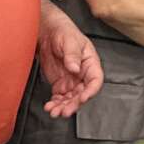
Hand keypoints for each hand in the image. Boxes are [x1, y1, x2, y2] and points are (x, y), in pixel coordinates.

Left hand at [37, 3, 104, 118]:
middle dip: (74, 104)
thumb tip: (75, 68)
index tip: (83, 98)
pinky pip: (59, 97)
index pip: (95, 81)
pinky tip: (49, 107)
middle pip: (82, 94)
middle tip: (65, 111)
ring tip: (54, 112)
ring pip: (70, 99)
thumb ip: (73, 55)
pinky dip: (55, 104)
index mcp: (90, 64)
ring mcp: (71, 81)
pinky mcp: (60, 84)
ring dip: (63, 107)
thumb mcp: (69, 40)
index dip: (91, 91)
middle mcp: (82, 75)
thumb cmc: (63, 32)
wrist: (47, 32)